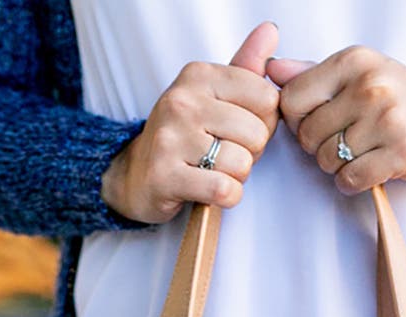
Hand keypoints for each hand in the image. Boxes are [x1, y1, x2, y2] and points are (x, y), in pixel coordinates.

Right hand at [101, 22, 281, 223]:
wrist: (134, 174)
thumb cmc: (184, 135)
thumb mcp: (212, 94)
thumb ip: (244, 67)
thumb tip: (270, 30)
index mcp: (197, 75)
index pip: (267, 98)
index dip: (263, 122)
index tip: (238, 129)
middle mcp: (181, 101)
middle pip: (256, 133)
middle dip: (250, 152)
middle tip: (224, 154)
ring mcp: (170, 139)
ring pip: (242, 163)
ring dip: (236, 176)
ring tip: (214, 171)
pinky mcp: (165, 176)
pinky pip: (224, 190)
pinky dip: (227, 197)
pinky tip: (210, 191)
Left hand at [267, 48, 405, 194]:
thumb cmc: (405, 98)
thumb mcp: (361, 74)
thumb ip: (313, 74)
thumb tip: (270, 70)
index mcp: (354, 61)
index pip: (291, 100)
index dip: (298, 122)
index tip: (320, 124)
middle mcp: (370, 85)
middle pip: (306, 135)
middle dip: (319, 148)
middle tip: (347, 143)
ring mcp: (387, 118)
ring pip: (326, 160)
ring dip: (339, 166)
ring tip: (364, 153)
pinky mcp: (402, 151)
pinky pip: (351, 179)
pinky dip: (354, 182)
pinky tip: (371, 170)